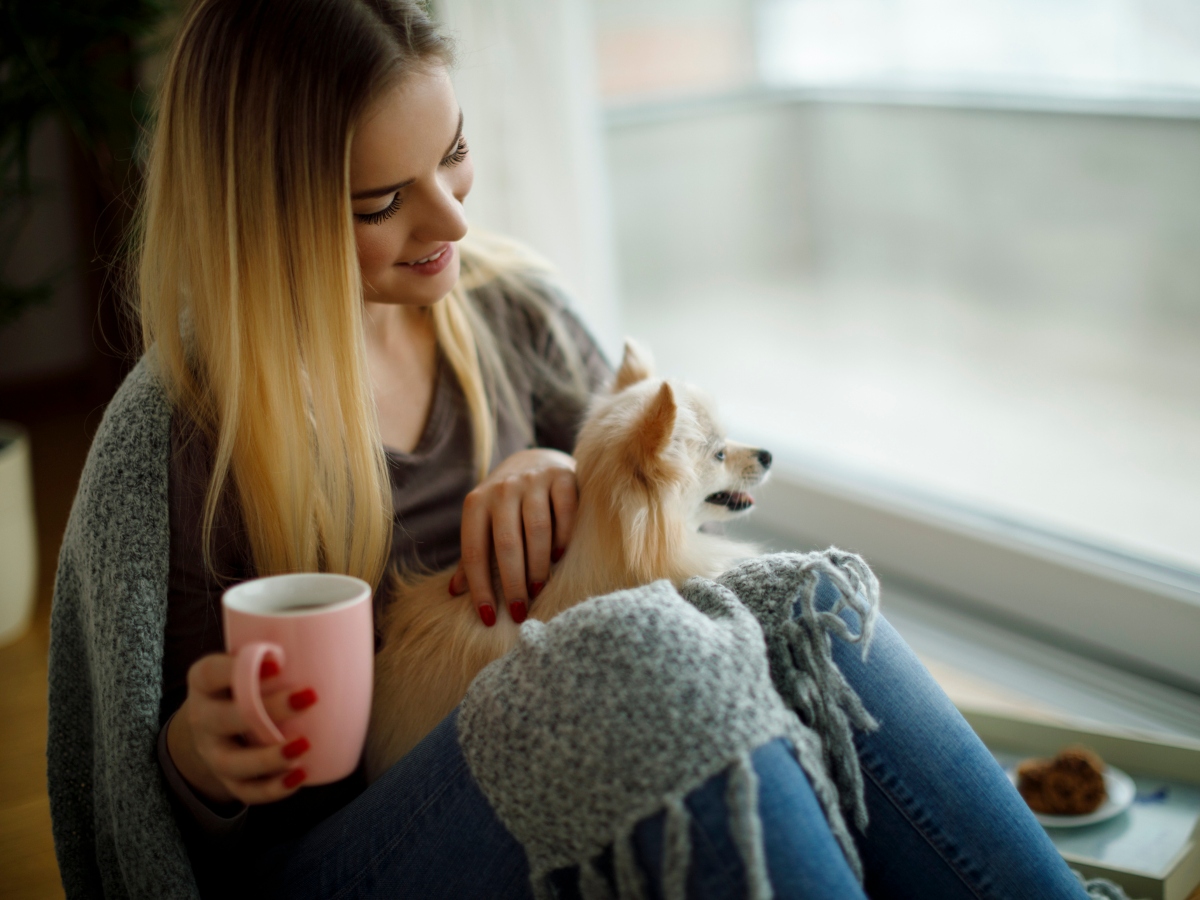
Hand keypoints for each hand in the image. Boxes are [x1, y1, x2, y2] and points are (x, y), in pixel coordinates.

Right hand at [167, 652, 316, 804]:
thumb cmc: (251, 682)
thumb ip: (286, 645)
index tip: (278, 660)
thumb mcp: (253, 660)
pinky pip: (244, 792)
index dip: (238, 668)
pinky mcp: (225, 779)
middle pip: (224, 718)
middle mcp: (201, 716)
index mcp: (205, 680)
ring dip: (268, 757)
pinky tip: (300, 776)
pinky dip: (272, 789)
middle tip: (310, 696)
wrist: (217, 725)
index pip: (211, 672)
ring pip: (232, 761)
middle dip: (267, 710)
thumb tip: (352, 625)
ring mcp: (211, 751)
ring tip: (304, 745)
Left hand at [449, 447, 577, 625]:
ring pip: (536, 529)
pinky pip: (564, 511)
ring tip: (538, 590)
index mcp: (476, 503)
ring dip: (538, 564)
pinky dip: (562, 536)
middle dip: (512, 583)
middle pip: (506, 543)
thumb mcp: (484, 523)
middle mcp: (502, 489)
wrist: (536, 461)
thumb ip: (472, 554)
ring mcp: (533, 480)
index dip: (480, 588)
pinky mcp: (562, 477)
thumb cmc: (506, 505)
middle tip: (519, 612)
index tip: (488, 618)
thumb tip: (454, 592)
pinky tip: (559, 557)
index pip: (474, 551)